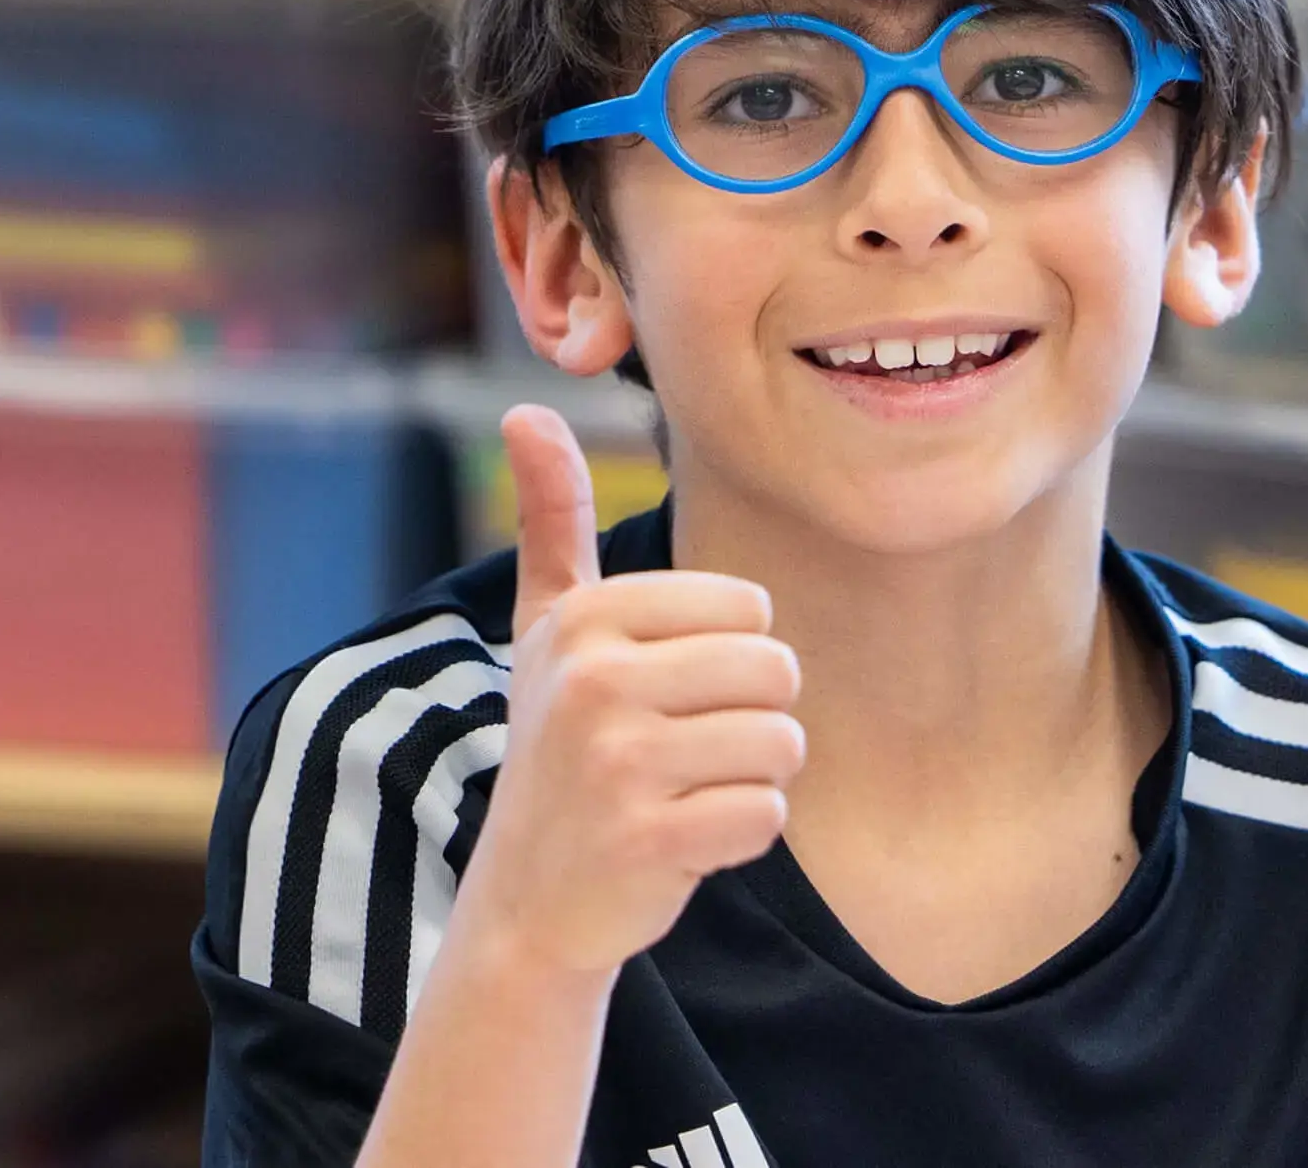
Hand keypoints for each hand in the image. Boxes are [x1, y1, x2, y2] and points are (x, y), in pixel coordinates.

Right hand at [450, 404, 804, 976]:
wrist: (526, 900)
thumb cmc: (560, 746)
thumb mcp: (548, 627)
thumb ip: (551, 519)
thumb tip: (527, 407)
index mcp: (587, 617)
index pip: (750, 609)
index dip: (731, 659)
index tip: (664, 695)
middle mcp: (595, 678)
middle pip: (777, 671)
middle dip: (754, 720)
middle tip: (686, 751)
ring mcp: (616, 761)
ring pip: (781, 744)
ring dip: (750, 779)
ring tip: (683, 792)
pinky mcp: (646, 838)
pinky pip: (765, 815)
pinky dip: (740, 835)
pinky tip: (682, 840)